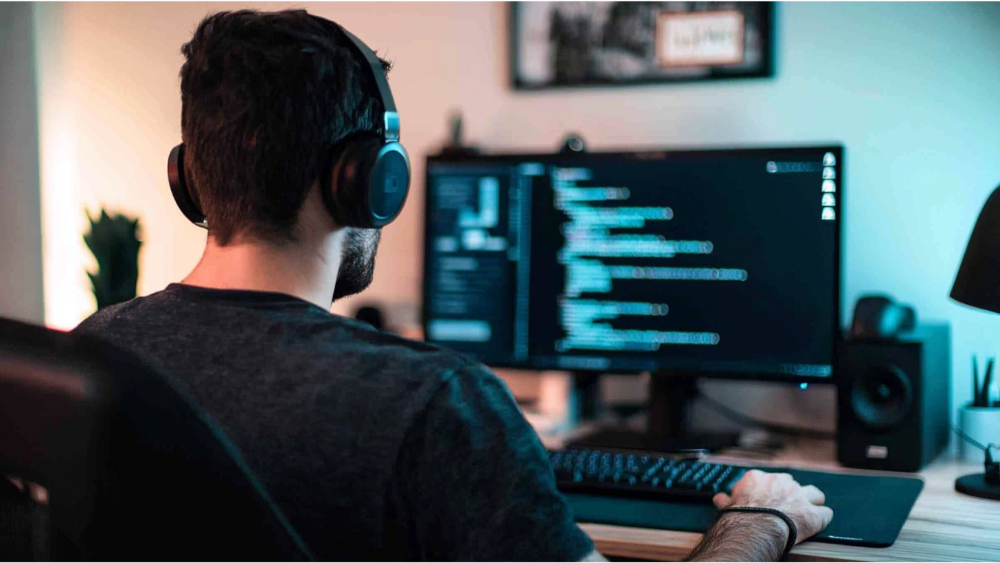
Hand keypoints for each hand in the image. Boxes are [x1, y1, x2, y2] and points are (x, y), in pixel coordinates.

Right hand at [713, 470, 832, 543]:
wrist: (753, 528)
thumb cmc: (738, 517)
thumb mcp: (726, 505)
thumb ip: (726, 500)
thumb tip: (719, 498)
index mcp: (758, 478)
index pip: (767, 479)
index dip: (769, 489)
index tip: (767, 498)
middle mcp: (780, 482)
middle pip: (792, 482)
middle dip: (791, 493)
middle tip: (787, 505)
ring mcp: (798, 496)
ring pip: (814, 493)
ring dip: (813, 501)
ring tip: (808, 510)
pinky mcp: (812, 514)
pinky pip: (825, 513)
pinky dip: (822, 519)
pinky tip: (819, 524)